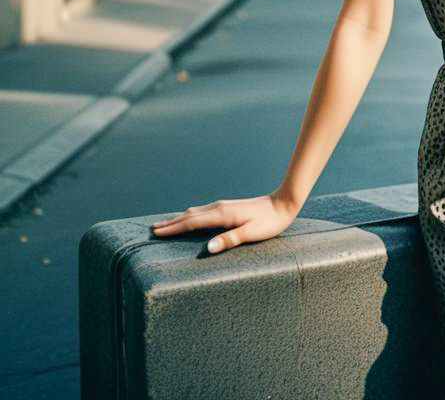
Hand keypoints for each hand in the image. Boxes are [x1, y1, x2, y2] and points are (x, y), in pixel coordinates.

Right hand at [150, 192, 297, 253]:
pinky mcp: (228, 207)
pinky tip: (190, 217)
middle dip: (171, 223)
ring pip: (195, 212)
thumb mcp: (251, 233)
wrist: (283, 204)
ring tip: (165, 224)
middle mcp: (219, 207)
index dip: (173, 228)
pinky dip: (190, 215)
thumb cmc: (269, 222)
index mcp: (222, 215)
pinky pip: (203, 211)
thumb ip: (230, 240)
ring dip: (179, 218)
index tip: (156, 233)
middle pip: (189, 216)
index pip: (192, 222)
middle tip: (153, 229)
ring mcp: (223, 206)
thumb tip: (208, 248)